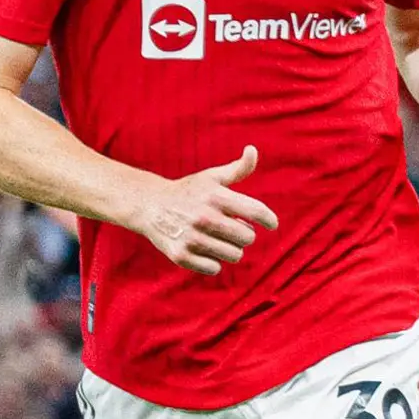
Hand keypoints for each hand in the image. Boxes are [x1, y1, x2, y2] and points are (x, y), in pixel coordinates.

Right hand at [130, 148, 277, 275]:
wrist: (148, 205)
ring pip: (234, 255)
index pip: (257, 212)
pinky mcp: (180, 255)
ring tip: (218, 238)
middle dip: (244, 234)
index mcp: (216, 196)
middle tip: (232, 228)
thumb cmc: (188, 191)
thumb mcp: (211, 177)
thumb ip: (238, 169)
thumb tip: (252, 150)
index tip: (270, 224)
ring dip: (230, 249)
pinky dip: (212, 262)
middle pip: (248, 238)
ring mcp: (191, 238)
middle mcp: (204, 217)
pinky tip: (203, 249)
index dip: (269, 220)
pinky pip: (214, 268)